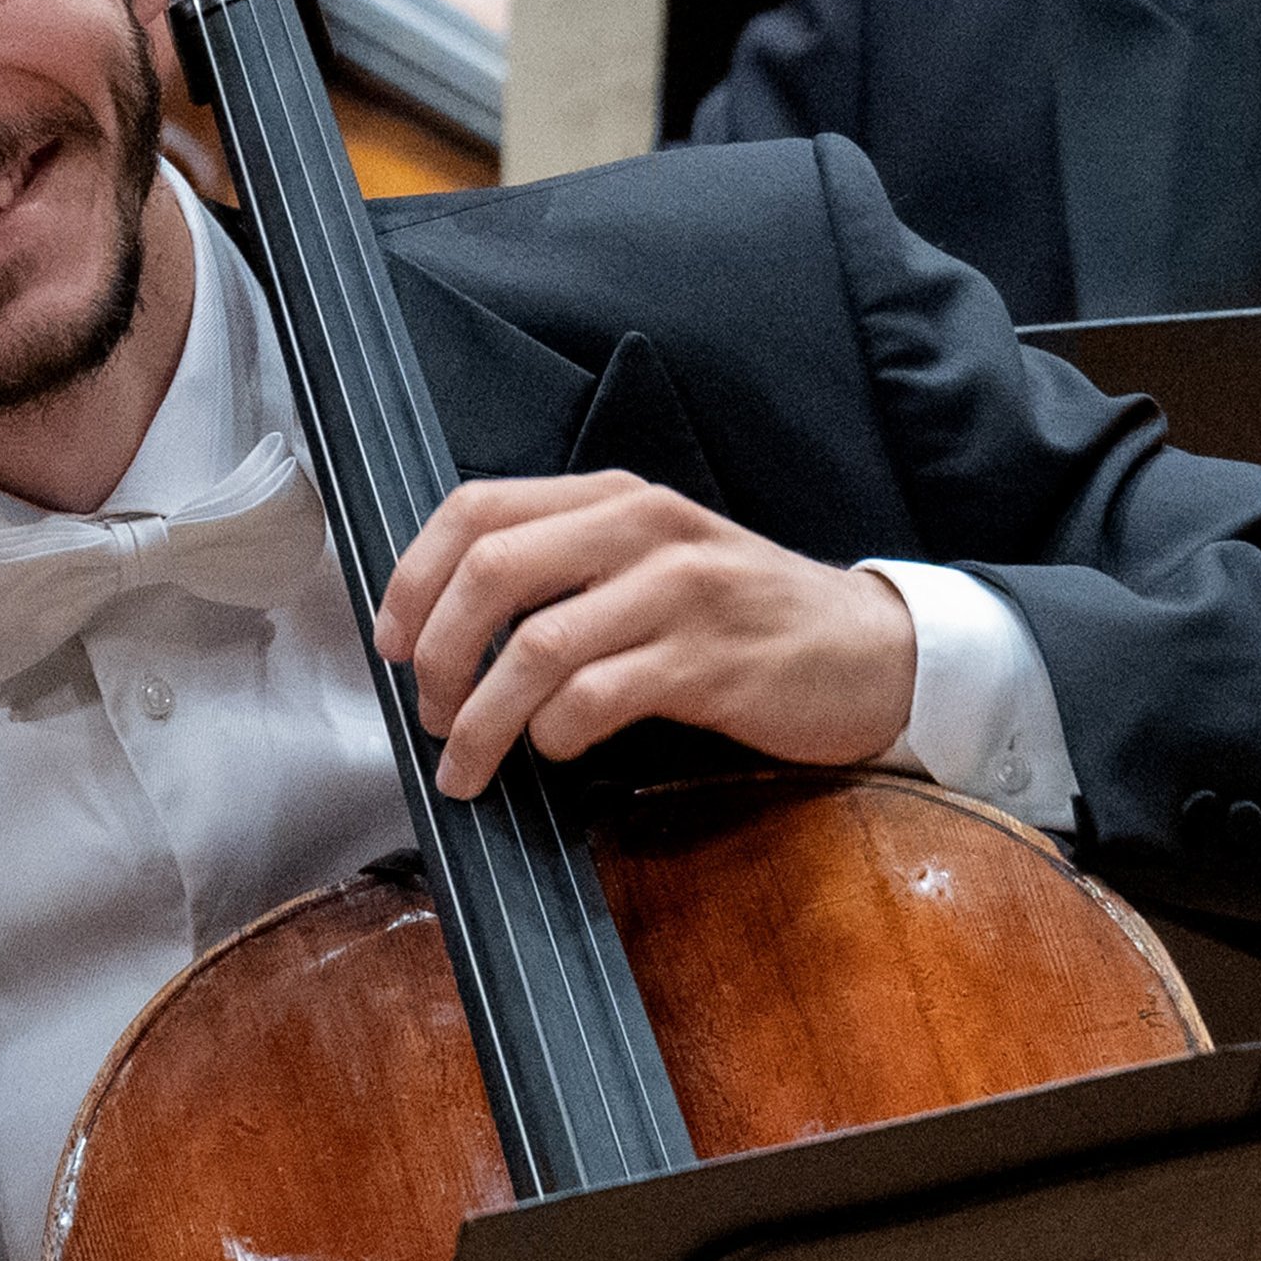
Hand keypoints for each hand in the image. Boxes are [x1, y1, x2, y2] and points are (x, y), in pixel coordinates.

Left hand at [377, 474, 916, 788]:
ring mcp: (680, 592)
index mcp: (613, 498)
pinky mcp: (710, 661)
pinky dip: (554, 734)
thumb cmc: (741, 620)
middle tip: (428, 711)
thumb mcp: (650, 565)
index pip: (476, 510)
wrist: (872, 652)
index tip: (388, 642)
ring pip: (534, 647)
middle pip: (490, 571)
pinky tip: (555, 750)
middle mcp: (643, 529)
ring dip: (481, 718)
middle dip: (435, 653)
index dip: (413, 578)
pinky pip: (596, 698)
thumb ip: (564, 572)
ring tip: (467, 762)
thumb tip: (444, 629)